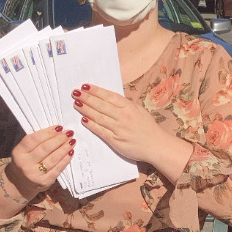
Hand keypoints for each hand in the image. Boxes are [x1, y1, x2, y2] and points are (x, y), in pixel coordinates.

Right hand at [7, 126, 74, 200]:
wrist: (20, 184)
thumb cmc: (25, 161)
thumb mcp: (24, 151)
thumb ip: (36, 142)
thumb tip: (56, 131)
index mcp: (18, 152)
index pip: (33, 139)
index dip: (47, 132)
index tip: (59, 127)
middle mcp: (25, 164)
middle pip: (45, 148)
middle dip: (59, 139)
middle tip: (69, 133)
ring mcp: (35, 174)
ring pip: (53, 159)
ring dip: (64, 148)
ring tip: (72, 141)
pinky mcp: (45, 182)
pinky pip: (57, 169)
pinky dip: (65, 160)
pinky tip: (71, 153)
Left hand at [73, 85, 192, 183]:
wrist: (156, 145)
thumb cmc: (147, 128)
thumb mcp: (138, 110)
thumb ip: (124, 105)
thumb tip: (108, 98)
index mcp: (129, 107)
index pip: (108, 96)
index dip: (95, 91)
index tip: (85, 86)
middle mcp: (123, 116)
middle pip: (101, 105)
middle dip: (87, 98)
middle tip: (75, 93)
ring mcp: (119, 128)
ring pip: (99, 116)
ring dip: (86, 109)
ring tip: (76, 103)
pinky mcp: (115, 140)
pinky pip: (101, 131)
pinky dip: (92, 125)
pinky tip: (84, 119)